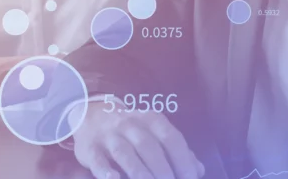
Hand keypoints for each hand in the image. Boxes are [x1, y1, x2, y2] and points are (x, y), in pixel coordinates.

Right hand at [73, 105, 203, 178]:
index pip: (170, 137)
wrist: (90, 114)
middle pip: (149, 146)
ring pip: (125, 154)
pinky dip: (107, 173)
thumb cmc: (131, 129)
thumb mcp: (154, 131)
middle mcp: (129, 124)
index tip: (189, 177)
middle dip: (162, 170)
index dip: (182, 159)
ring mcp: (108, 136)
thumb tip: (198, 169)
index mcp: (150, 119)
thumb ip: (176, 150)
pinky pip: (98, 161)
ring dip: (140, 173)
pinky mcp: (90, 149)